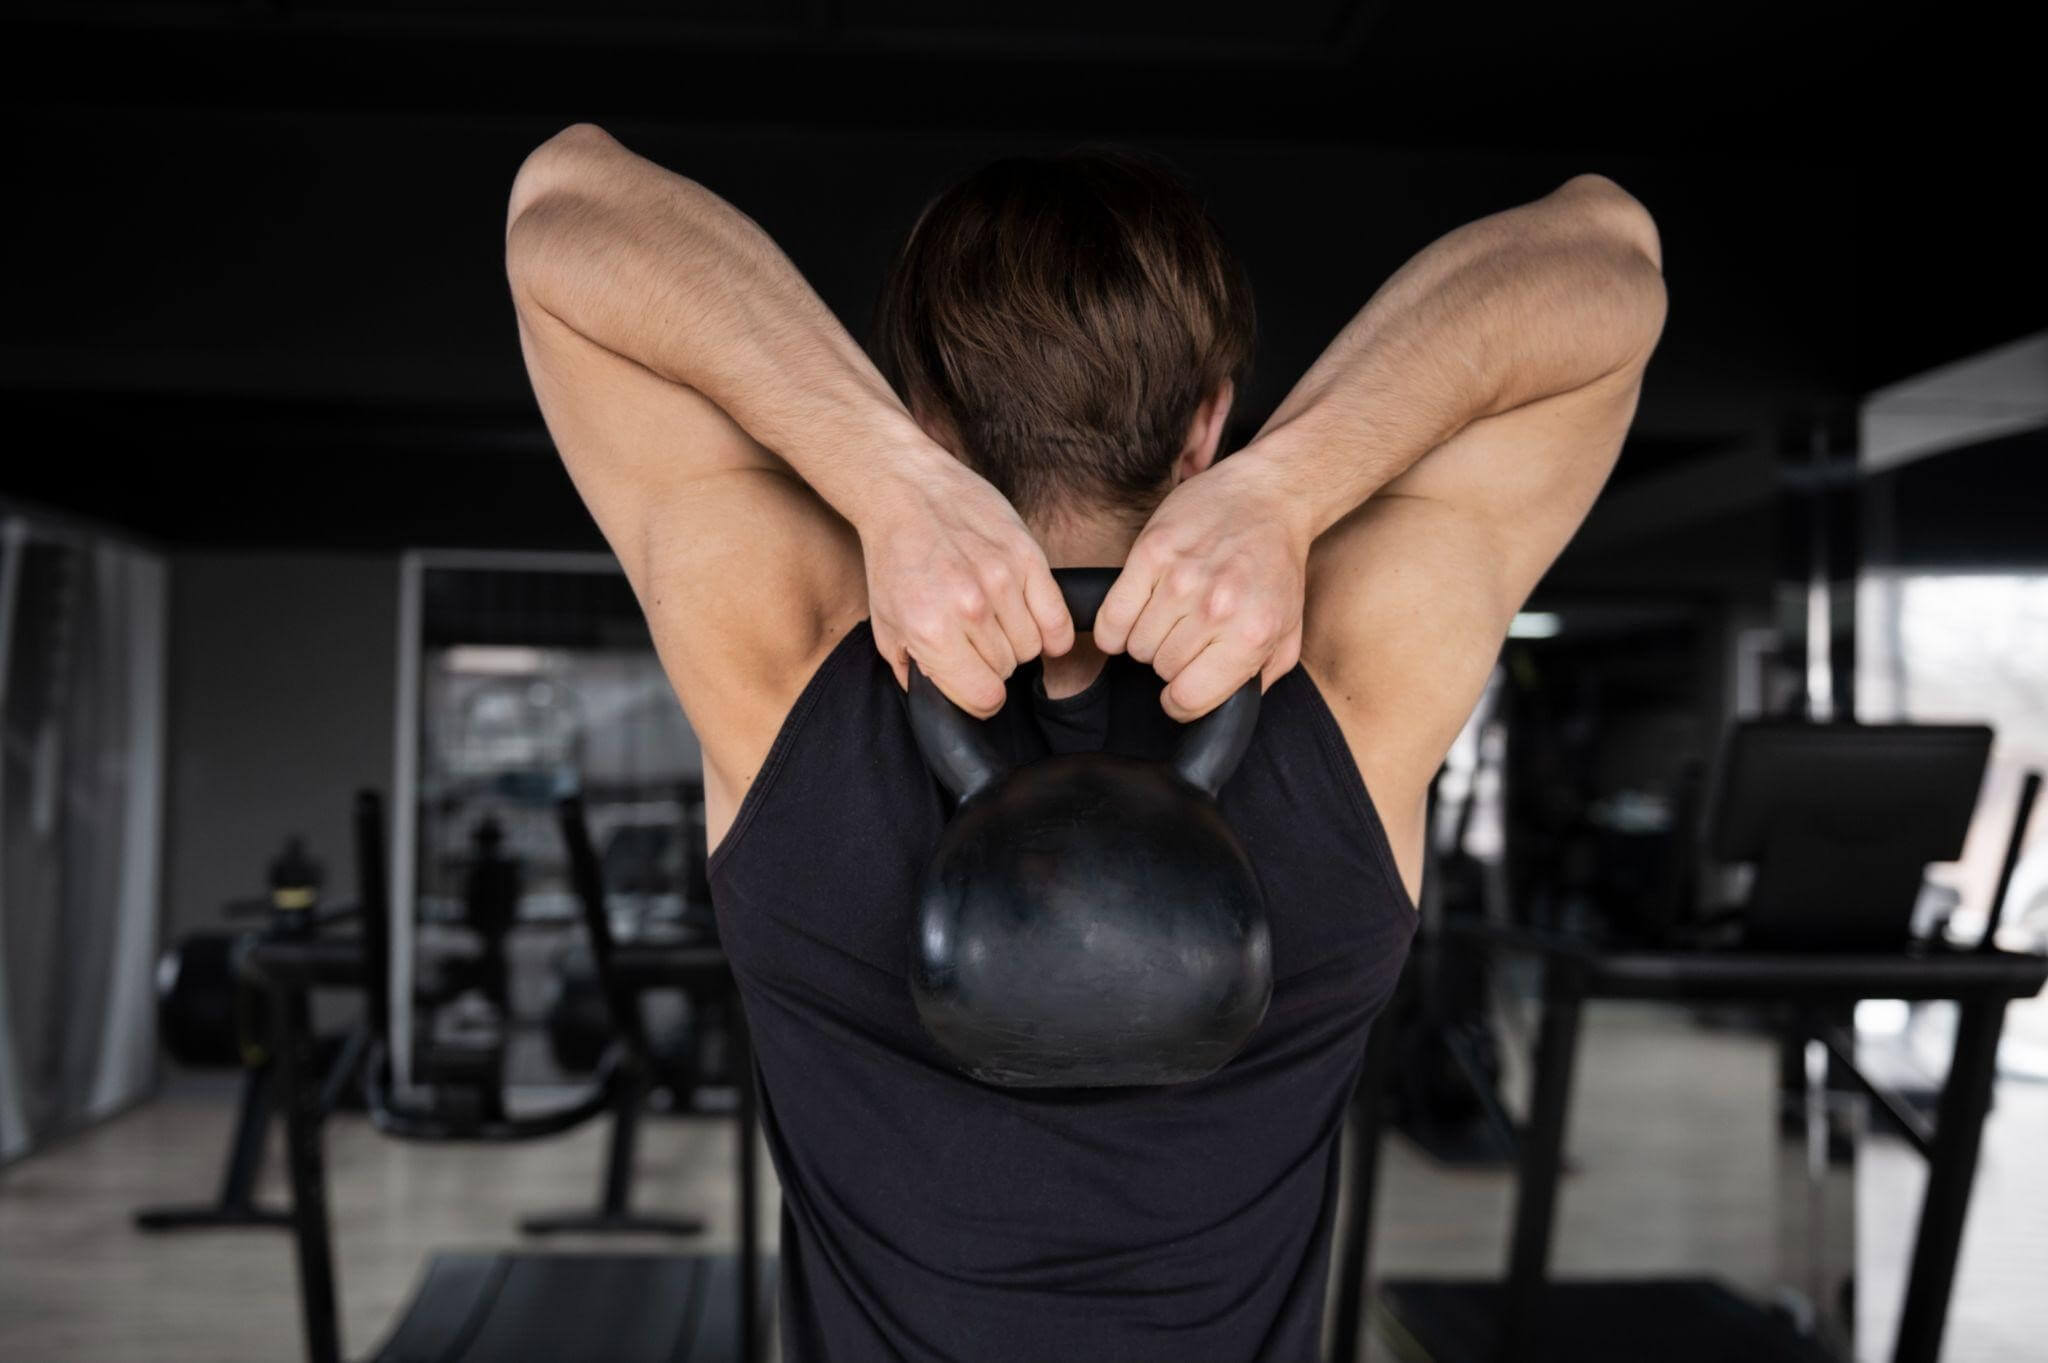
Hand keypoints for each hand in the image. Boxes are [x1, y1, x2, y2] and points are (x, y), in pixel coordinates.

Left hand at [859, 447, 1073, 716]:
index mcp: (931, 631)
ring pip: (1034, 647)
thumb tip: (941, 701)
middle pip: (1008, 671)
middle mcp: (969, 609)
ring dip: (1017, 641)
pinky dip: (1051, 629)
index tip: (972, 682)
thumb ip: (912, 671)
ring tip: (995, 618)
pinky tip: (1033, 620)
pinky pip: (1058, 620)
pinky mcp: (1027, 557)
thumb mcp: (885, 624)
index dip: (979, 697)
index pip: (984, 698)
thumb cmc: (894, 558)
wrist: (906, 491)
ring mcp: (1002, 581)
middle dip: (992, 663)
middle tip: (973, 638)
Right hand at [1094, 450, 1311, 720]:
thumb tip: (1225, 711)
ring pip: (1134, 645)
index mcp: (1251, 634)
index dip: (1182, 702)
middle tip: (1185, 638)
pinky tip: (1134, 615)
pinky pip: (1112, 616)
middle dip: (1170, 662)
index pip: (1187, 698)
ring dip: (1145, 640)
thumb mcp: (1288, 630)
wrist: (1268, 496)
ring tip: (1167, 619)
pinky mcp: (1150, 552)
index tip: (1183, 688)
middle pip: (1160, 669)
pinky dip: (1115, 626)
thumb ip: (1261, 677)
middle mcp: (1215, 608)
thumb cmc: (1276, 566)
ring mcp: (1179, 579)